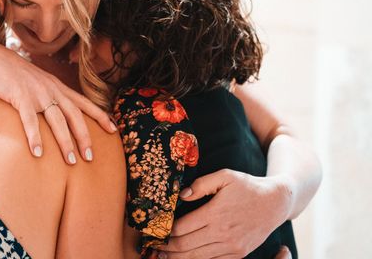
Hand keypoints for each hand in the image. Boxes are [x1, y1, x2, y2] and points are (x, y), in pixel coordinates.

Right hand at [0, 41, 117, 163]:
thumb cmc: (11, 74)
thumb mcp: (35, 83)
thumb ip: (46, 96)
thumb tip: (52, 114)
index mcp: (56, 86)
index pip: (84, 102)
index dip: (100, 115)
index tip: (113, 130)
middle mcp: (51, 89)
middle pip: (75, 115)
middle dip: (85, 137)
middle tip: (90, 158)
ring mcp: (37, 93)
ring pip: (57, 120)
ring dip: (66, 142)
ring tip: (72, 162)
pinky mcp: (20, 96)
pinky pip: (30, 120)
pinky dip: (35, 137)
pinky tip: (38, 152)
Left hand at [156, 169, 291, 257]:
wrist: (276, 203)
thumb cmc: (248, 186)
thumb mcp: (225, 176)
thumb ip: (201, 184)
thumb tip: (181, 195)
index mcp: (216, 213)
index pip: (182, 228)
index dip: (165, 231)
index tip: (153, 229)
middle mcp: (222, 233)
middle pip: (185, 246)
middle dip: (166, 247)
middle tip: (151, 245)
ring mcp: (231, 247)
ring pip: (197, 258)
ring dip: (177, 257)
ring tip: (162, 254)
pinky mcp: (238, 254)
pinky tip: (183, 258)